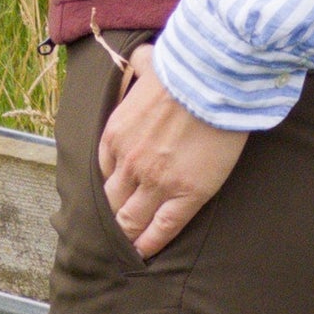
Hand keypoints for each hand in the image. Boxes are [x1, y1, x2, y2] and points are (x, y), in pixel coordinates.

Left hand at [97, 44, 246, 257]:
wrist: (212, 81)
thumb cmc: (184, 70)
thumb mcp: (147, 64)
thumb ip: (138, 67)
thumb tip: (140, 59)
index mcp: (115, 134)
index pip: (102, 171)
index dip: (108, 186)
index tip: (112, 196)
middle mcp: (129, 162)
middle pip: (112, 201)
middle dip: (112, 216)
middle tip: (114, 231)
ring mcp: (155, 182)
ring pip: (132, 219)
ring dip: (127, 235)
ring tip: (126, 250)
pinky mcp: (185, 195)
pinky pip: (163, 228)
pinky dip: (150, 244)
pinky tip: (144, 254)